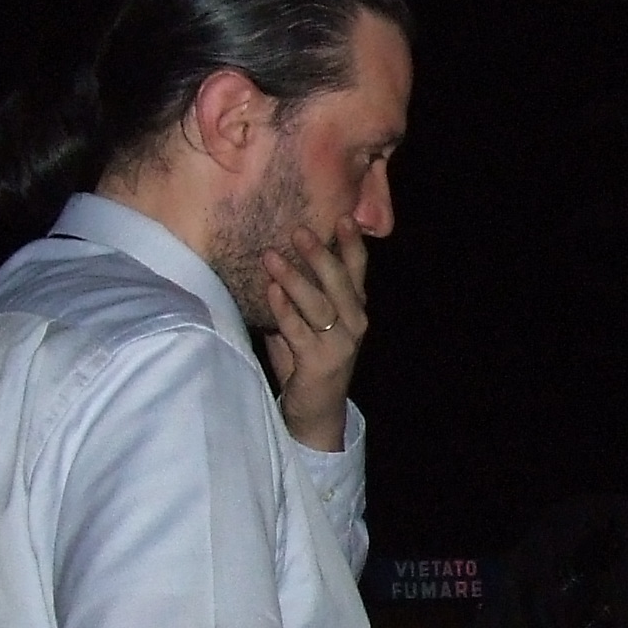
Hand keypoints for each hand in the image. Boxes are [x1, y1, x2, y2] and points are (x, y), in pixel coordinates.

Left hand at [258, 221, 369, 451]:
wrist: (316, 410)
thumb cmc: (307, 358)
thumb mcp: (308, 321)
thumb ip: (299, 293)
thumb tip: (275, 252)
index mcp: (354, 309)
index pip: (357, 270)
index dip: (352, 244)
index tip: (344, 216)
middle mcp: (354, 323)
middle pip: (340, 282)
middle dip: (320, 254)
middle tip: (299, 229)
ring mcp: (339, 344)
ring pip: (318, 304)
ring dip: (294, 278)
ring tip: (271, 255)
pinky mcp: (319, 362)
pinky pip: (298, 331)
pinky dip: (283, 309)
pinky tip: (270, 291)